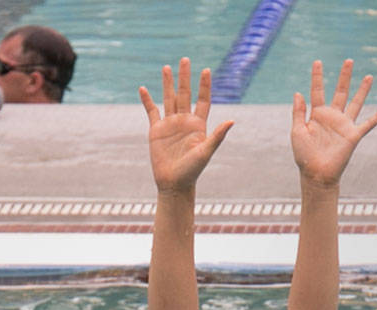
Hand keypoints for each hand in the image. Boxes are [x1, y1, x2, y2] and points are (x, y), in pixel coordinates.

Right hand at [141, 59, 233, 193]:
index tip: (206, 70)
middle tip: (185, 59)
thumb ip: (217, 135)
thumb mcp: (206, 151)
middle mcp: (184, 122)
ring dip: (167, 84)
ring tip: (166, 68)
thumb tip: (232, 121)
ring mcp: (170, 125)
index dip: (204, 86)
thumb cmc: (193, 170)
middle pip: (185, 94)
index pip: (203, 100)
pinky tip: (143, 89)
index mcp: (198, 125)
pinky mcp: (156, 131)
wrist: (174, 183)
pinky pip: (151, 112)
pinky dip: (147, 100)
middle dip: (185, 77)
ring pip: (168, 99)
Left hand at [290, 60, 376, 187]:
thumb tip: (298, 93)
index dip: (317, 76)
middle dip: (344, 76)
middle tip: (349, 60)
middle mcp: (332, 117)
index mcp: (317, 115)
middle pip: (340, 92)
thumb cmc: (304, 156)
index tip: (317, 61)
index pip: (317, 91)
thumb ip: (298, 113)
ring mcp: (344, 125)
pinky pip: (368, 124)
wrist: (316, 174)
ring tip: (368, 76)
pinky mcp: (353, 136)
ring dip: (362, 90)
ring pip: (356, 103)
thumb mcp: (297, 132)